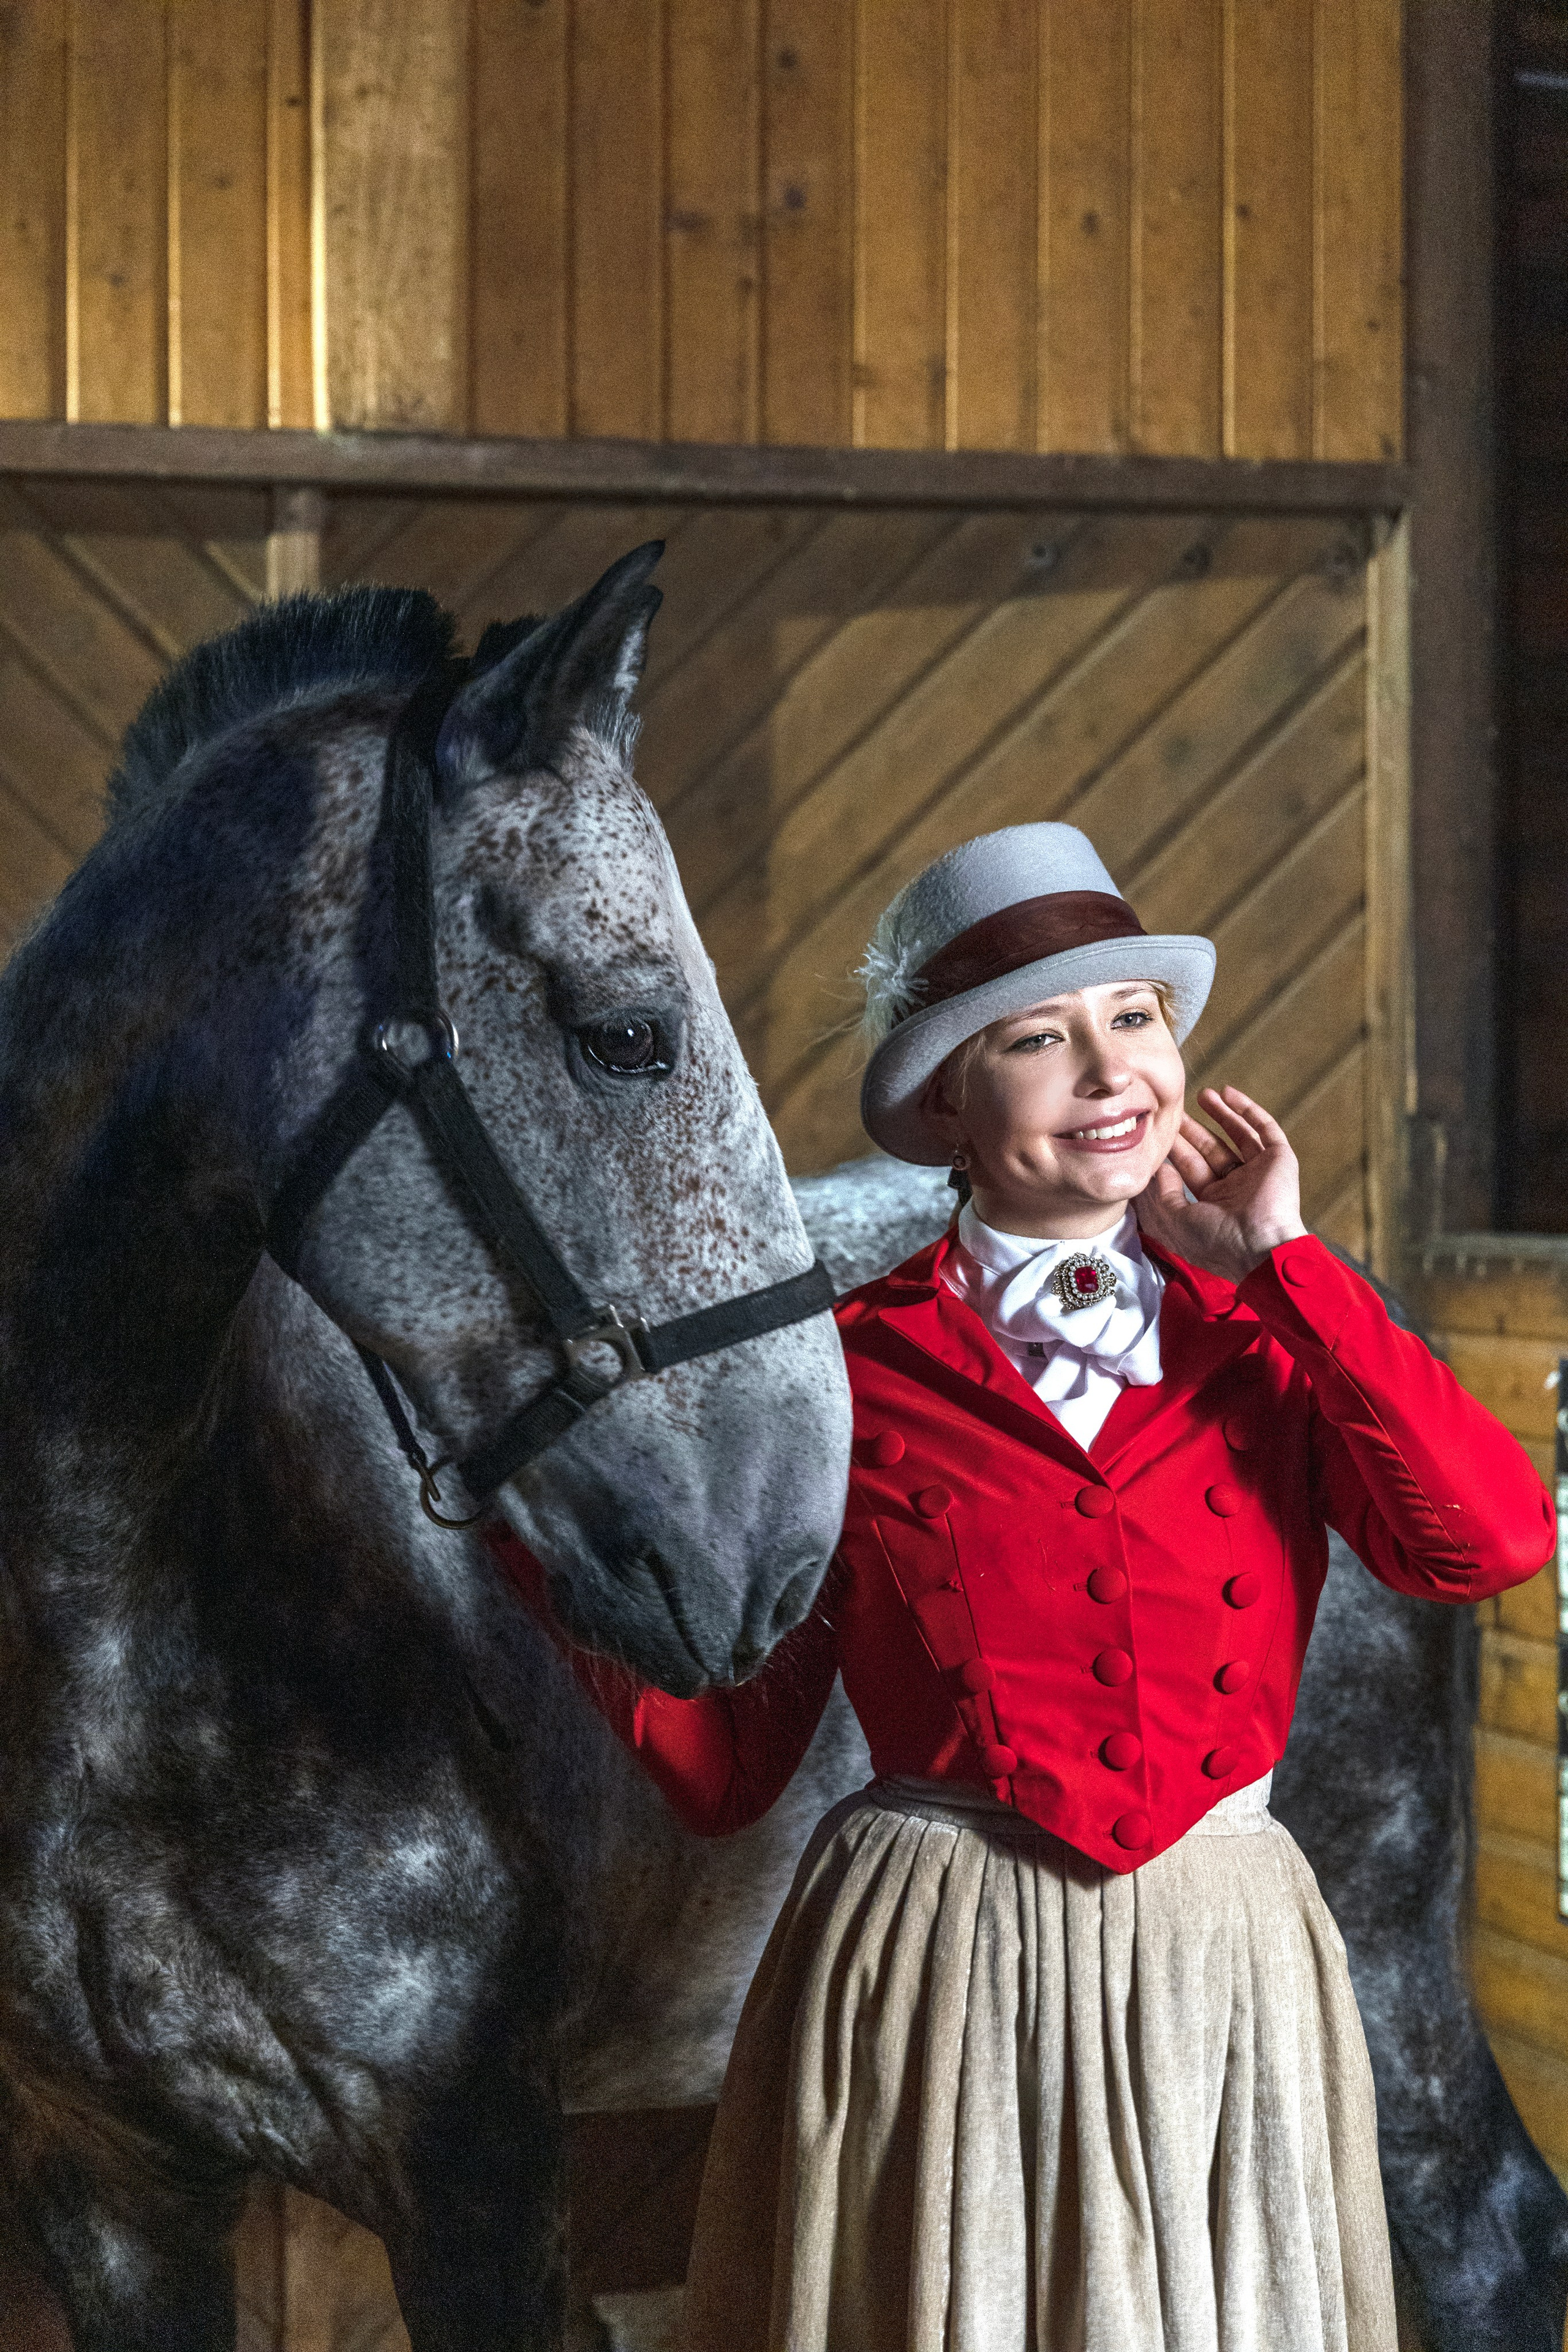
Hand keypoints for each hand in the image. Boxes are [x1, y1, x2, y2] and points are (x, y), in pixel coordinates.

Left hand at [1135, 1086, 1306, 1283]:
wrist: (1258, 1247)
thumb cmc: (1215, 1241)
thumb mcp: (1176, 1220)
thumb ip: (1163, 1193)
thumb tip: (1159, 1168)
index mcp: (1215, 1205)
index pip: (1192, 1171)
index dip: (1176, 1151)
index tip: (1158, 1132)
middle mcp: (1238, 1188)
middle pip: (1212, 1151)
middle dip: (1194, 1131)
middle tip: (1175, 1110)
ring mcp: (1260, 1173)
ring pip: (1238, 1135)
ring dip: (1221, 1114)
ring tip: (1201, 1094)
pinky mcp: (1279, 1159)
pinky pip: (1264, 1129)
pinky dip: (1248, 1110)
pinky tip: (1228, 1093)